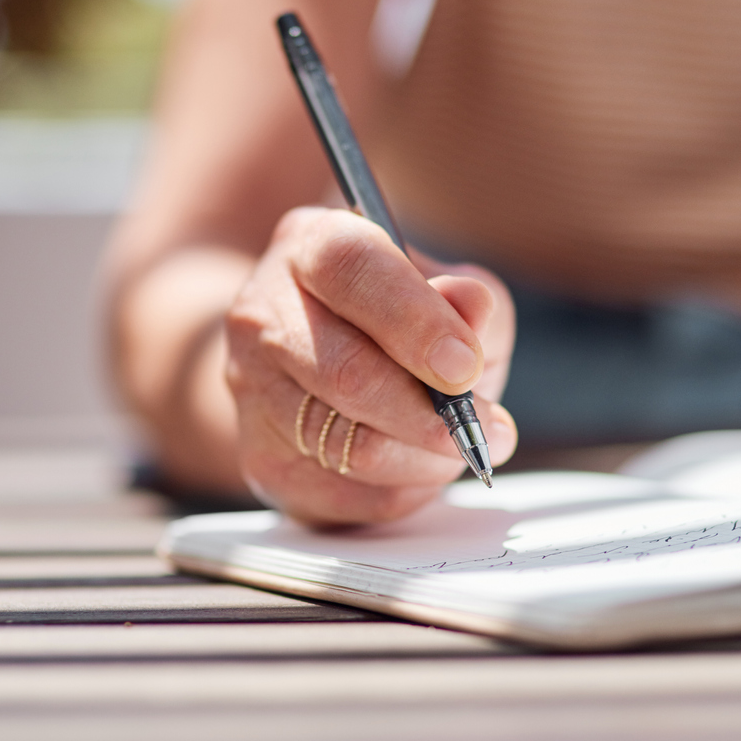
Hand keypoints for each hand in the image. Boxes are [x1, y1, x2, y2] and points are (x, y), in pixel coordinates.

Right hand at [224, 206, 518, 525]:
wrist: (308, 364)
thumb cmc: (393, 321)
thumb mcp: (443, 290)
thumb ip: (466, 297)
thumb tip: (471, 306)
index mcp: (310, 246)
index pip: (351, 270)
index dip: (415, 320)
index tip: (466, 367)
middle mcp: (263, 312)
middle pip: (347, 374)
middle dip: (431, 413)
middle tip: (488, 430)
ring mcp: (251, 390)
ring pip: (350, 446)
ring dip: (426, 458)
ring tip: (462, 445)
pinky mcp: (261, 460)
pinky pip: (348, 494)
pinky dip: (403, 489)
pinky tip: (420, 465)